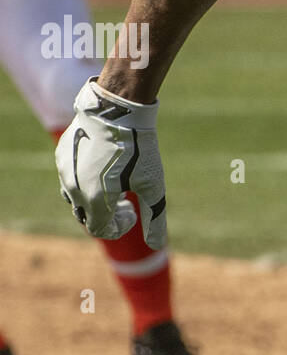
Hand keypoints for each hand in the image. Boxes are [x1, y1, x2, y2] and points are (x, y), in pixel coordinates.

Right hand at [55, 78, 166, 246]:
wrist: (116, 109)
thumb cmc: (138, 148)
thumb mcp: (152, 185)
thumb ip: (154, 218)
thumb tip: (157, 245)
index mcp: (95, 200)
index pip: (101, 230)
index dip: (119, 228)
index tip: (133, 212)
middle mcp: (74, 189)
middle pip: (87, 216)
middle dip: (107, 215)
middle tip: (126, 201)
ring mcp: (64, 171)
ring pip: (76, 198)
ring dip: (95, 200)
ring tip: (115, 185)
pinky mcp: (62, 155)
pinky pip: (70, 178)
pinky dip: (86, 181)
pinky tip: (104, 166)